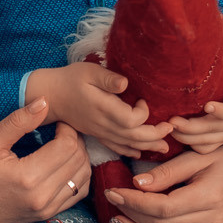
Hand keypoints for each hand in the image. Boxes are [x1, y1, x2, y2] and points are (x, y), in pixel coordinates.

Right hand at [0, 98, 92, 222]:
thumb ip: (19, 121)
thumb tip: (45, 102)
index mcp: (29, 177)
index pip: (67, 146)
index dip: (68, 128)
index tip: (57, 120)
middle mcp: (43, 196)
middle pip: (79, 160)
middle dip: (76, 139)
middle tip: (62, 129)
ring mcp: (48, 208)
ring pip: (83, 177)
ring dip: (80, 156)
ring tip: (64, 143)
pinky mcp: (49, 215)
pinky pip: (78, 193)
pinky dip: (78, 174)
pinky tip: (66, 163)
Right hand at [25, 63, 167, 158]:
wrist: (50, 96)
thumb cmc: (70, 79)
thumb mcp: (88, 71)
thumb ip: (107, 78)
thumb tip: (126, 83)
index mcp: (103, 108)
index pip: (130, 120)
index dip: (143, 114)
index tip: (143, 101)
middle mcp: (103, 124)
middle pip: (133, 136)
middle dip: (155, 134)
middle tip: (171, 128)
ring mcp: (100, 132)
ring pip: (127, 144)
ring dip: (148, 145)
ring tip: (165, 146)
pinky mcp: (97, 134)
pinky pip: (116, 147)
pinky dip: (131, 151)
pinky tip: (141, 152)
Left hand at [163, 46, 222, 153]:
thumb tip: (215, 27)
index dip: (222, 111)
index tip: (208, 106)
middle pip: (215, 130)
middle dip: (192, 127)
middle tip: (172, 120)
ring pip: (208, 142)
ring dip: (187, 137)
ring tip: (169, 127)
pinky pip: (207, 149)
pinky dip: (192, 146)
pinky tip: (177, 137)